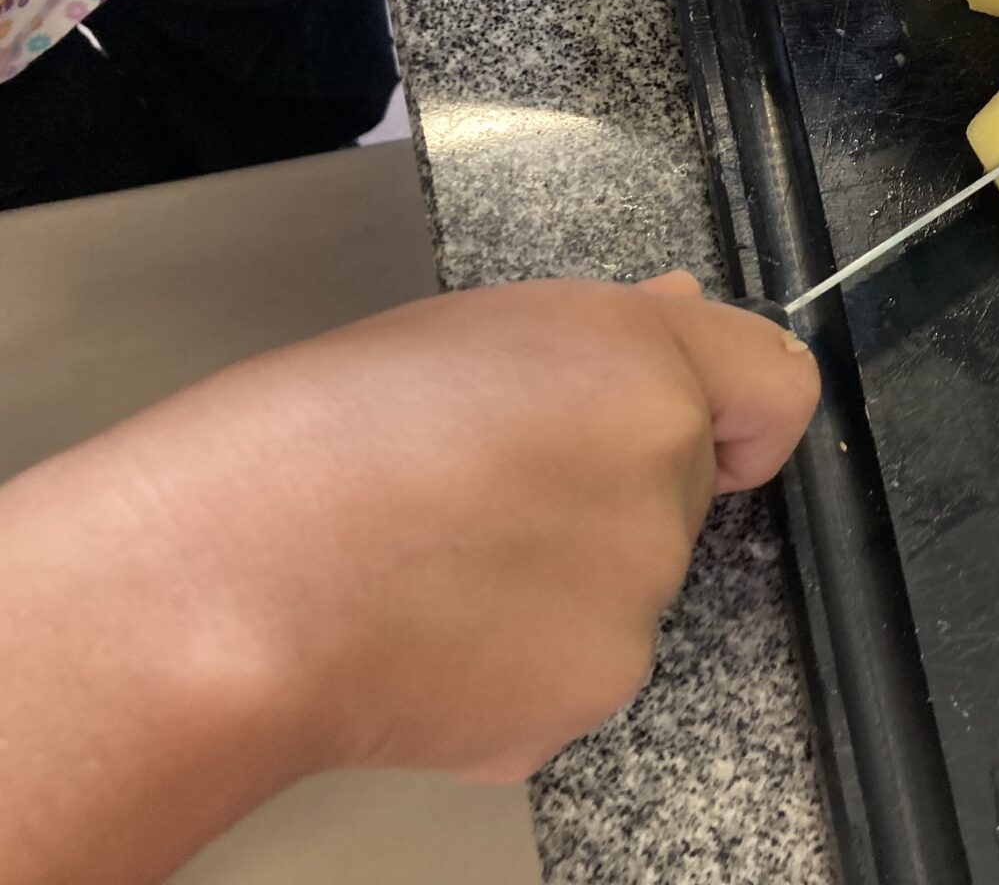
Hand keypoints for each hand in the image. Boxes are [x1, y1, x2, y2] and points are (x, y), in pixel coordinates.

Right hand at [8, 276, 817, 791]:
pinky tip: (426, 637)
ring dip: (560, 578)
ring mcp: (639, 594)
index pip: (775, 384)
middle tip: (479, 493)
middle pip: (681, 488)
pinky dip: (520, 660)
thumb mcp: (451, 336)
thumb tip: (670, 310)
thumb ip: (589, 335)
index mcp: (635, 362)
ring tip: (429, 564)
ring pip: (626, 583)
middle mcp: (662, 474)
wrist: (220, 592)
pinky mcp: (597, 690)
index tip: (709, 433)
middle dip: (608, 491)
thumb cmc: (300, 444)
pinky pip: (579, 665)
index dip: (741, 411)